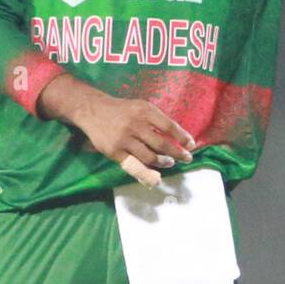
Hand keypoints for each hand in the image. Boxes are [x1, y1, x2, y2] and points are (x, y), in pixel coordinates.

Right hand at [74, 95, 195, 187]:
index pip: (169, 126)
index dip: (182, 137)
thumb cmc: (122, 110)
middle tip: (186, 158)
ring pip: (150, 157)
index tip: (191, 145)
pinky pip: (134, 166)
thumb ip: (156, 120)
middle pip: (162, 144)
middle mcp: (135, 124)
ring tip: (169, 162)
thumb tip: (177, 137)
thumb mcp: (140, 107)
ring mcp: (124, 139)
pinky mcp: (114, 152)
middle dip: (178, 153)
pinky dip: (147, 173)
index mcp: (144, 111)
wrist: (93, 111)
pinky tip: (155, 176)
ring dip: (163, 162)